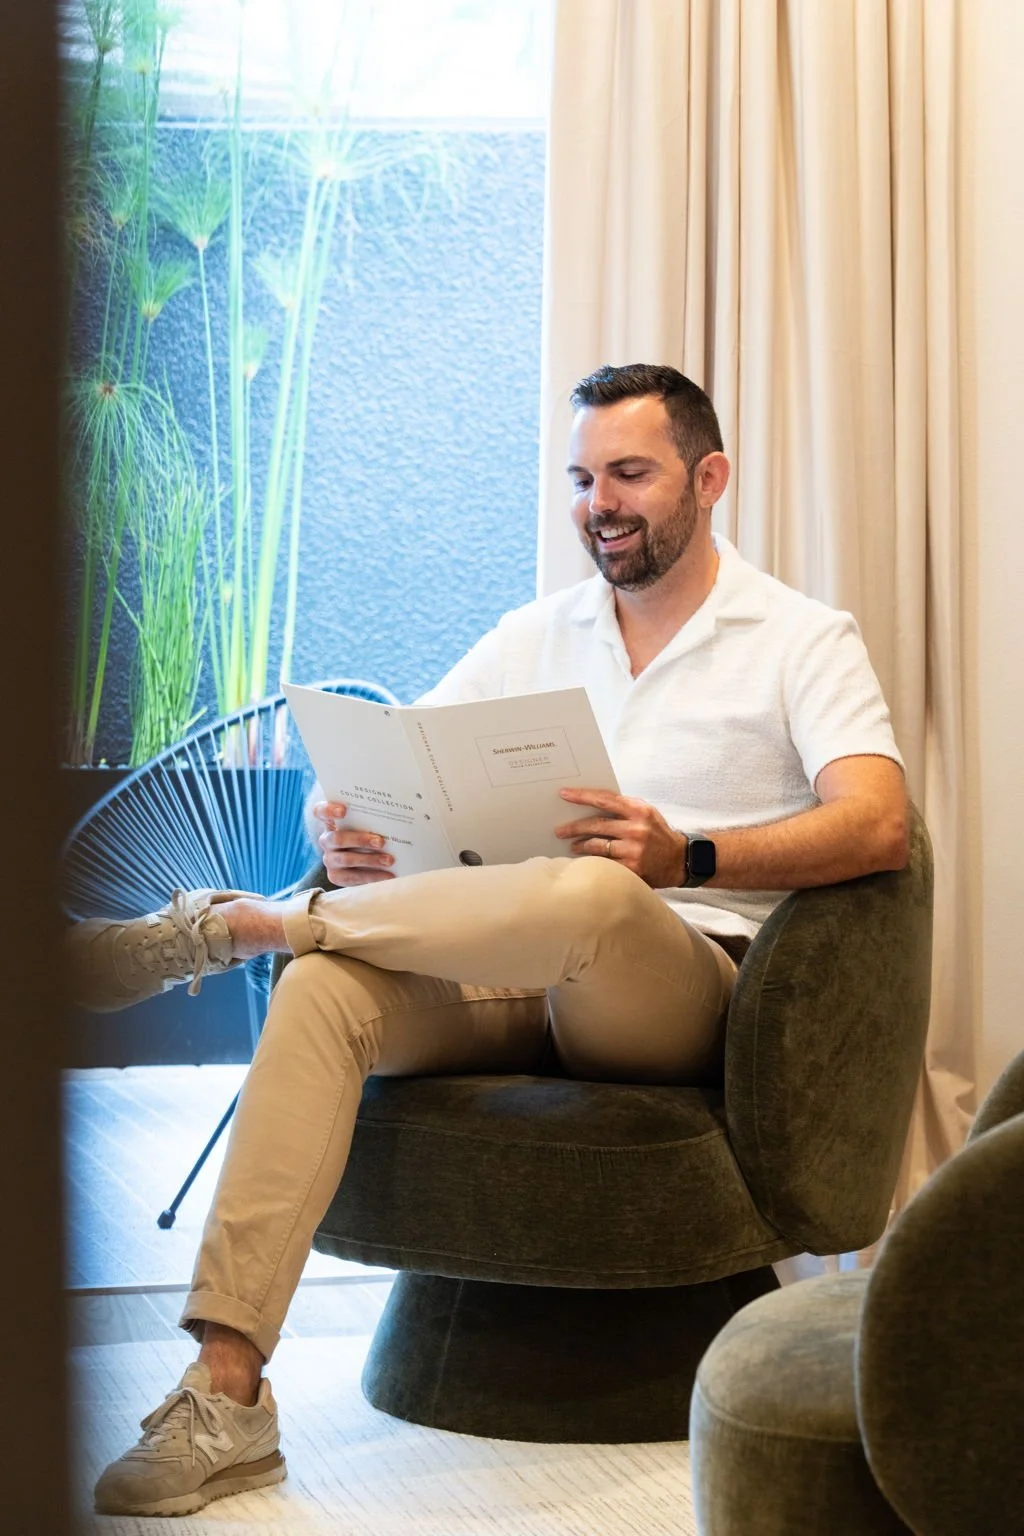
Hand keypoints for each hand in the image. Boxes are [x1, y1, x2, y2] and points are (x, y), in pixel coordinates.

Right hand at [312, 801, 396, 886]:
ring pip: (346, 859)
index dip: (329, 810)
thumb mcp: (369, 822)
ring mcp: (330, 859)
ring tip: (389, 860)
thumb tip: (399, 812)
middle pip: (337, 838)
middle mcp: (327, 840)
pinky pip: (353, 877)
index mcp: (330, 821)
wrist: (365, 858)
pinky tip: (388, 876)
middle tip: (381, 841)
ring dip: (370, 860)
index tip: (344, 810)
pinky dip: (372, 877)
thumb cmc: (370, 831)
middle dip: (360, 840)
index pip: (320, 811)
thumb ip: (374, 817)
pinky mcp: (336, 876)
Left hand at [555, 787, 685, 889]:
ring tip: (573, 846)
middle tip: (559, 830)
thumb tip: (591, 804)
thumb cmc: (658, 834)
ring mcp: (634, 850)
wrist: (681, 860)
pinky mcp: (632, 869)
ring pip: (596, 846)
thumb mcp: (646, 813)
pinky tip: (586, 862)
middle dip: (573, 827)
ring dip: (580, 846)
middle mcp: (636, 829)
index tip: (564, 794)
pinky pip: (604, 864)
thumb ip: (623, 808)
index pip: (604, 799)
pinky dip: (593, 862)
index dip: (582, 796)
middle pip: (595, 825)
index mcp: (638, 810)